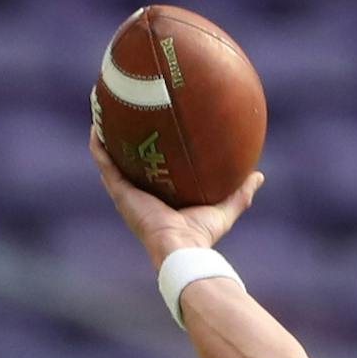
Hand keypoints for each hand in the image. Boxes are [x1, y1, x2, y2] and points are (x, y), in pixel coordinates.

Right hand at [91, 130, 262, 265]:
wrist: (181, 247)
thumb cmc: (201, 235)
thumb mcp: (223, 209)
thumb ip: (240, 193)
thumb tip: (258, 176)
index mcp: (159, 197)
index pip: (152, 171)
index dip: (150, 153)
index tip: (153, 132)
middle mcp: (139, 193)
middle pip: (127, 161)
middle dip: (124, 139)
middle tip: (125, 114)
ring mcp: (126, 191)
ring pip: (109, 157)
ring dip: (105, 135)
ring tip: (103, 110)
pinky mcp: (118, 190)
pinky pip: (103, 161)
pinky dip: (99, 143)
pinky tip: (97, 124)